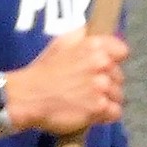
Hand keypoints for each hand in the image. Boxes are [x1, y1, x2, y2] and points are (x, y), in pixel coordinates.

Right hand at [6, 32, 126, 137]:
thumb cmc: (40, 72)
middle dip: (107, 84)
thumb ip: (79, 35)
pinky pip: (115, 113)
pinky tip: (92, 115)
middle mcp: (102, 64)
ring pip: (118, 96)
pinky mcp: (98, 108)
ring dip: (105, 101)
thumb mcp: (59, 43)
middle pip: (119, 77)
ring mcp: (101, 87)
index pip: (122, 52)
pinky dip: (105, 116)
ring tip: (88, 105)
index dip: (112, 62)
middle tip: (88, 91)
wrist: (25, 97)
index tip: (101, 70)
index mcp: (94, 46)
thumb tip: (89, 30)